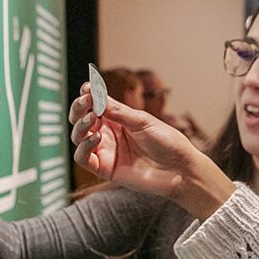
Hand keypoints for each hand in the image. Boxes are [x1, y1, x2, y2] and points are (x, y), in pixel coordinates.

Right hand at [69, 82, 233, 216]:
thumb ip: (118, 111)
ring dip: (81, 125)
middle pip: (81, 119)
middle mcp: (108, 134)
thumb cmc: (167, 142)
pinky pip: (83, 157)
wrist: (180, 169)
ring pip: (78, 136)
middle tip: (85, 101)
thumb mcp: (142, 121)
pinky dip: (84, 146)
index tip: (87, 89)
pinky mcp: (104, 168)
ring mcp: (105, 151)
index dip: (87, 96)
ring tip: (92, 117)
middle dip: (79, 108)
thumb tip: (93, 94)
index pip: (94, 105)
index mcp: (118, 119)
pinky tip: (97, 137)